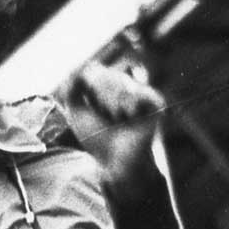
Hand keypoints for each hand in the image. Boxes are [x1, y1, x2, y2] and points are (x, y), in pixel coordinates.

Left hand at [60, 62, 164, 196]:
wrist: (116, 161)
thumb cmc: (97, 139)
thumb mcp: (76, 111)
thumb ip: (72, 86)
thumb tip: (78, 66)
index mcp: (107, 87)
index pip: (93, 70)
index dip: (88, 86)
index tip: (92, 106)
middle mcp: (126, 86)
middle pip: (105, 74)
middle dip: (99, 96)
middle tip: (107, 117)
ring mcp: (141, 93)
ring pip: (120, 83)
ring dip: (112, 105)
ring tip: (119, 120)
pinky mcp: (155, 102)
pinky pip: (138, 92)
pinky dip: (129, 107)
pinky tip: (130, 118)